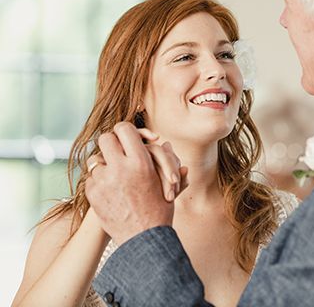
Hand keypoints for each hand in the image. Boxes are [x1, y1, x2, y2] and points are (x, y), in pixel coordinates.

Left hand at [85, 122, 186, 244]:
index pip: (124, 128)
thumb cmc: (160, 210)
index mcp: (140, 161)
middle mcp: (120, 167)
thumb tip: (164, 144)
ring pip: (95, 159)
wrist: (144, 240)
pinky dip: (99, 180)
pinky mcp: (93, 194)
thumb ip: (164, 160)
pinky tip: (109, 188)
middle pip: (105, 138)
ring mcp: (104, 181)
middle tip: (118, 151)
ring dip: (104, 163)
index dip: (125, 130)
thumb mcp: (167, 183)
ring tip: (114, 172)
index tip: (127, 136)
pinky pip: (91, 177)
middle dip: (111, 143)